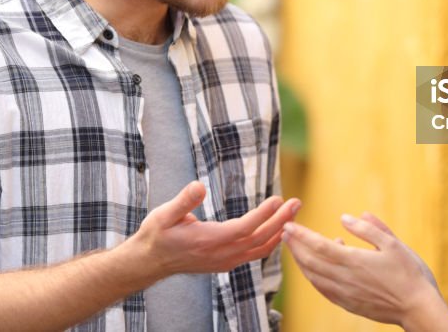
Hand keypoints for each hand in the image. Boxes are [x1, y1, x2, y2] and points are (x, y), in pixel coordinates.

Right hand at [121, 181, 300, 285]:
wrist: (150, 261)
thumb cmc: (157, 235)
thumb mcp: (164, 214)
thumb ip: (183, 201)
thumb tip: (198, 186)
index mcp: (208, 241)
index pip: (244, 229)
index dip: (263, 215)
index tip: (278, 199)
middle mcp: (221, 255)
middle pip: (259, 239)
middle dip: (281, 221)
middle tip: (297, 202)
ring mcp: (225, 261)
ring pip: (260, 249)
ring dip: (279, 231)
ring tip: (294, 212)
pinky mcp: (225, 263)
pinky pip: (254, 254)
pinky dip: (270, 242)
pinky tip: (279, 230)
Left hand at [282, 212, 447, 328]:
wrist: (418, 308)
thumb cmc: (409, 273)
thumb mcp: (392, 244)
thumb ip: (367, 229)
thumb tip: (344, 218)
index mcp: (354, 261)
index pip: (319, 246)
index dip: (301, 235)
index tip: (289, 225)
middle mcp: (345, 279)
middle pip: (310, 262)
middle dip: (295, 247)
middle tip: (285, 233)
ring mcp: (345, 294)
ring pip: (314, 277)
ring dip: (301, 262)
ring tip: (295, 249)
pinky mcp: (348, 305)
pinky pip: (323, 290)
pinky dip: (313, 278)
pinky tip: (314, 270)